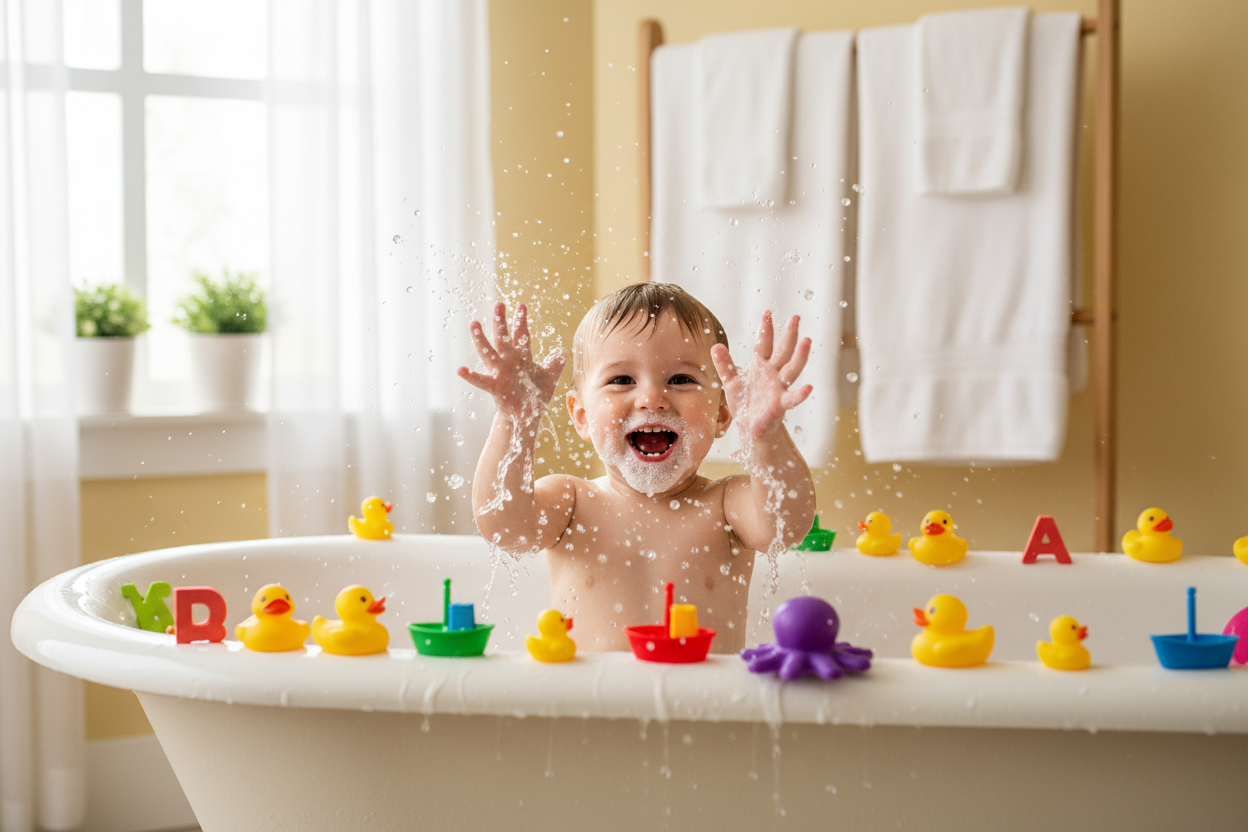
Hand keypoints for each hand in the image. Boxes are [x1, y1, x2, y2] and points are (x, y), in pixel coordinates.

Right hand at [458, 302, 565, 421]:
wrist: (527, 415)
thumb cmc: (535, 394)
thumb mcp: (549, 377)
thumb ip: (555, 363)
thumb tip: (562, 351)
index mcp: (521, 357)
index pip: (521, 335)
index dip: (521, 321)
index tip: (521, 306)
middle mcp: (508, 362)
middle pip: (503, 338)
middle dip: (501, 322)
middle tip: (498, 305)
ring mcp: (500, 373)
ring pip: (488, 353)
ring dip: (481, 339)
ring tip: (474, 324)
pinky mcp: (495, 387)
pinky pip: (481, 380)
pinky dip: (471, 376)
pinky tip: (460, 370)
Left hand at [710, 311, 811, 440]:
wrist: (750, 428)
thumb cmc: (744, 403)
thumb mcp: (731, 381)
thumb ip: (724, 364)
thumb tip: (715, 345)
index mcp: (761, 366)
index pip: (764, 343)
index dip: (766, 328)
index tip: (767, 312)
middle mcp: (773, 374)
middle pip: (783, 351)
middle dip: (789, 335)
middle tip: (796, 317)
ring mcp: (779, 388)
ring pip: (792, 369)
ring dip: (800, 356)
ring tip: (807, 341)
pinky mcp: (780, 405)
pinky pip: (792, 398)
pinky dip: (800, 394)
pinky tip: (809, 388)